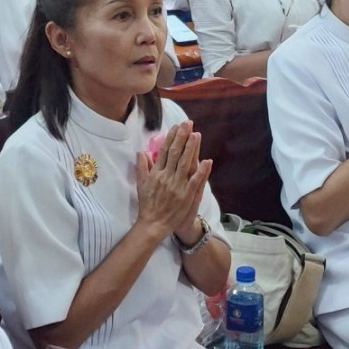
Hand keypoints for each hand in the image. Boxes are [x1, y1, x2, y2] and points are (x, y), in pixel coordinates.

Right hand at [135, 123, 211, 242]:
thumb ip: (142, 167)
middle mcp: (166, 177)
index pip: (164, 151)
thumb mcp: (141, 184)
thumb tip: (141, 152)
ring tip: (196, 135)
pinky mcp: (185, 195)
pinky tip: (207, 161)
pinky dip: (201, 171)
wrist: (153, 224)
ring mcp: (176, 186)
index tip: (176, 126)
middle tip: (187, 123)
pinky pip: (195, 181)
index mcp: (156, 173)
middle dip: (182, 137)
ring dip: (191, 148)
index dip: (171, 138)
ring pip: (185, 163)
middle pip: (175, 153)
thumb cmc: (147, 204)